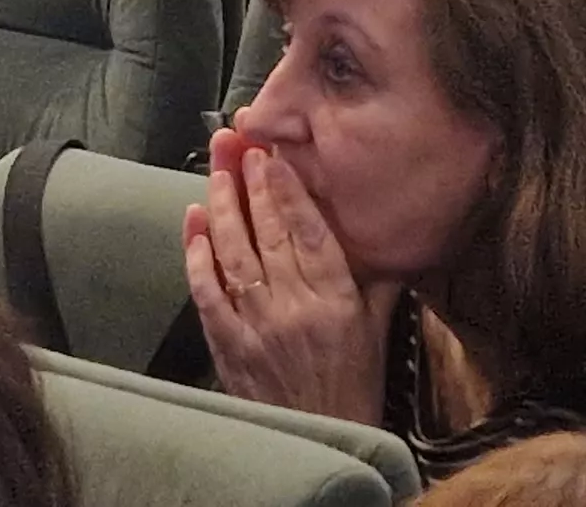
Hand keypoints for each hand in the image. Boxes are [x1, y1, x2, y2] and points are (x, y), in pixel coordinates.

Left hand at [185, 130, 395, 424]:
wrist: (325, 439)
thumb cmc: (355, 383)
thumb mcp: (379, 328)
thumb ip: (381, 279)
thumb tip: (391, 235)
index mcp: (337, 300)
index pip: (310, 231)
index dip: (288, 189)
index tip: (274, 155)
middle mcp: (296, 308)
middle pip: (269, 233)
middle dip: (251, 184)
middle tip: (240, 146)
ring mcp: (258, 327)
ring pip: (235, 253)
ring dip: (223, 207)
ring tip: (217, 171)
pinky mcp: (229, 346)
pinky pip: (207, 292)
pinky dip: (197, 255)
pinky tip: (194, 223)